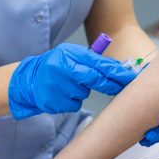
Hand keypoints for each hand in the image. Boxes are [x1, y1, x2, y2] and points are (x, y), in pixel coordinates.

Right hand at [9, 43, 135, 119]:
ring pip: (83, 93)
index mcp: (69, 55)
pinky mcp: (53, 101)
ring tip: (68, 85)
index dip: (116, 71)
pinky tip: (61, 93)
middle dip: (109, 84)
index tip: (130, 77)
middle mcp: (63, 69)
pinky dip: (71, 100)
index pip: (98, 63)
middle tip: (120, 87)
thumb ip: (92, 60)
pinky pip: (73, 104)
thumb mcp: (71, 56)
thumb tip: (118, 68)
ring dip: (81, 91)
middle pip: (94, 79)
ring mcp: (57, 86)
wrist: (28, 80)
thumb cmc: (56, 66)